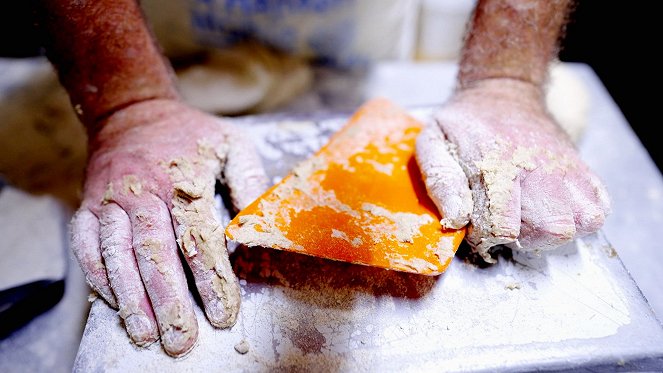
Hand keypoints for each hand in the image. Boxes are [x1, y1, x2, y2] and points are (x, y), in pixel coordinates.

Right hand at [69, 99, 266, 355]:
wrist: (133, 111)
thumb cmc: (190, 134)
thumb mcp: (231, 146)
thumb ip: (248, 184)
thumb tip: (259, 229)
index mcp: (182, 178)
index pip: (199, 236)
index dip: (212, 279)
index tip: (223, 315)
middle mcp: (142, 191)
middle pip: (154, 252)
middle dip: (168, 300)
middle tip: (181, 340)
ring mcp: (111, 200)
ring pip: (117, 253)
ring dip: (130, 297)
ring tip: (145, 333)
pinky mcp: (89, 206)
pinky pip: (86, 245)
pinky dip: (97, 276)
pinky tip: (112, 304)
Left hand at [416, 79, 610, 260]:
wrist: (502, 90)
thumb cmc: (463, 123)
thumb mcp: (433, 143)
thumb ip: (441, 182)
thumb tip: (457, 218)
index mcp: (496, 165)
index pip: (502, 227)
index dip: (485, 238)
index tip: (477, 227)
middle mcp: (537, 167)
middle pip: (552, 229)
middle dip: (525, 239)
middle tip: (507, 223)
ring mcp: (565, 168)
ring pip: (581, 222)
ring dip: (554, 229)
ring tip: (530, 217)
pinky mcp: (582, 167)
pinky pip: (599, 207)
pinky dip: (580, 216)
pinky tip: (553, 207)